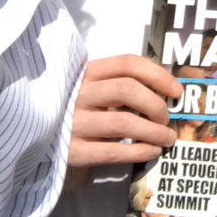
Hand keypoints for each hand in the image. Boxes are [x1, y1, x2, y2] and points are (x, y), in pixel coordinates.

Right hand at [68, 55, 181, 174]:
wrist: (40, 143)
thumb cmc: (80, 112)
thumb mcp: (95, 91)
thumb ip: (122, 85)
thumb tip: (168, 91)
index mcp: (86, 73)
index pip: (127, 63)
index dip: (158, 75)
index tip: (176, 91)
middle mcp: (78, 95)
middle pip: (127, 90)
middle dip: (156, 105)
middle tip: (166, 118)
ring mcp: (72, 124)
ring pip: (124, 122)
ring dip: (154, 131)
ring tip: (167, 139)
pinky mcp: (71, 153)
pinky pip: (113, 151)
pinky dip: (140, 151)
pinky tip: (152, 151)